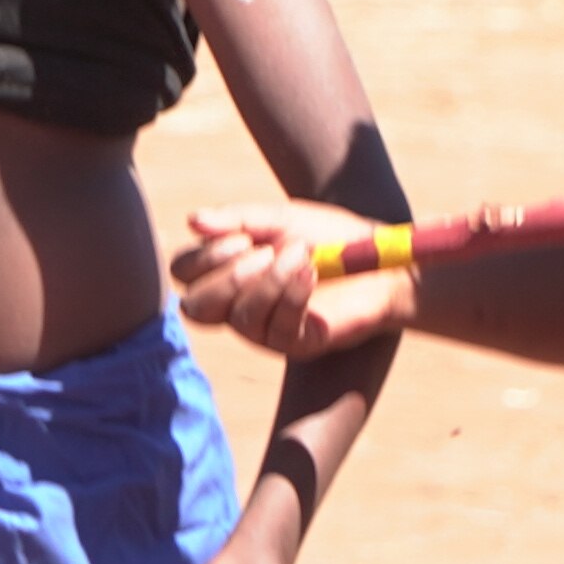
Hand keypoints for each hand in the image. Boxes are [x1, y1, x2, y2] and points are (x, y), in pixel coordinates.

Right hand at [171, 201, 415, 357]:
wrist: (380, 257)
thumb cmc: (328, 236)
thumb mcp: (281, 219)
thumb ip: (237, 219)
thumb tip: (192, 221)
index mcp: (227, 271)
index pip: (183, 274)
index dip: (203, 258)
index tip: (241, 236)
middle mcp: (239, 305)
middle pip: (196, 306)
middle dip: (227, 275)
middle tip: (263, 250)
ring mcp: (265, 329)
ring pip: (238, 318)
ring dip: (267, 281)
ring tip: (300, 255)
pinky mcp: (296, 343)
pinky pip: (277, 327)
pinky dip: (293, 294)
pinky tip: (312, 272)